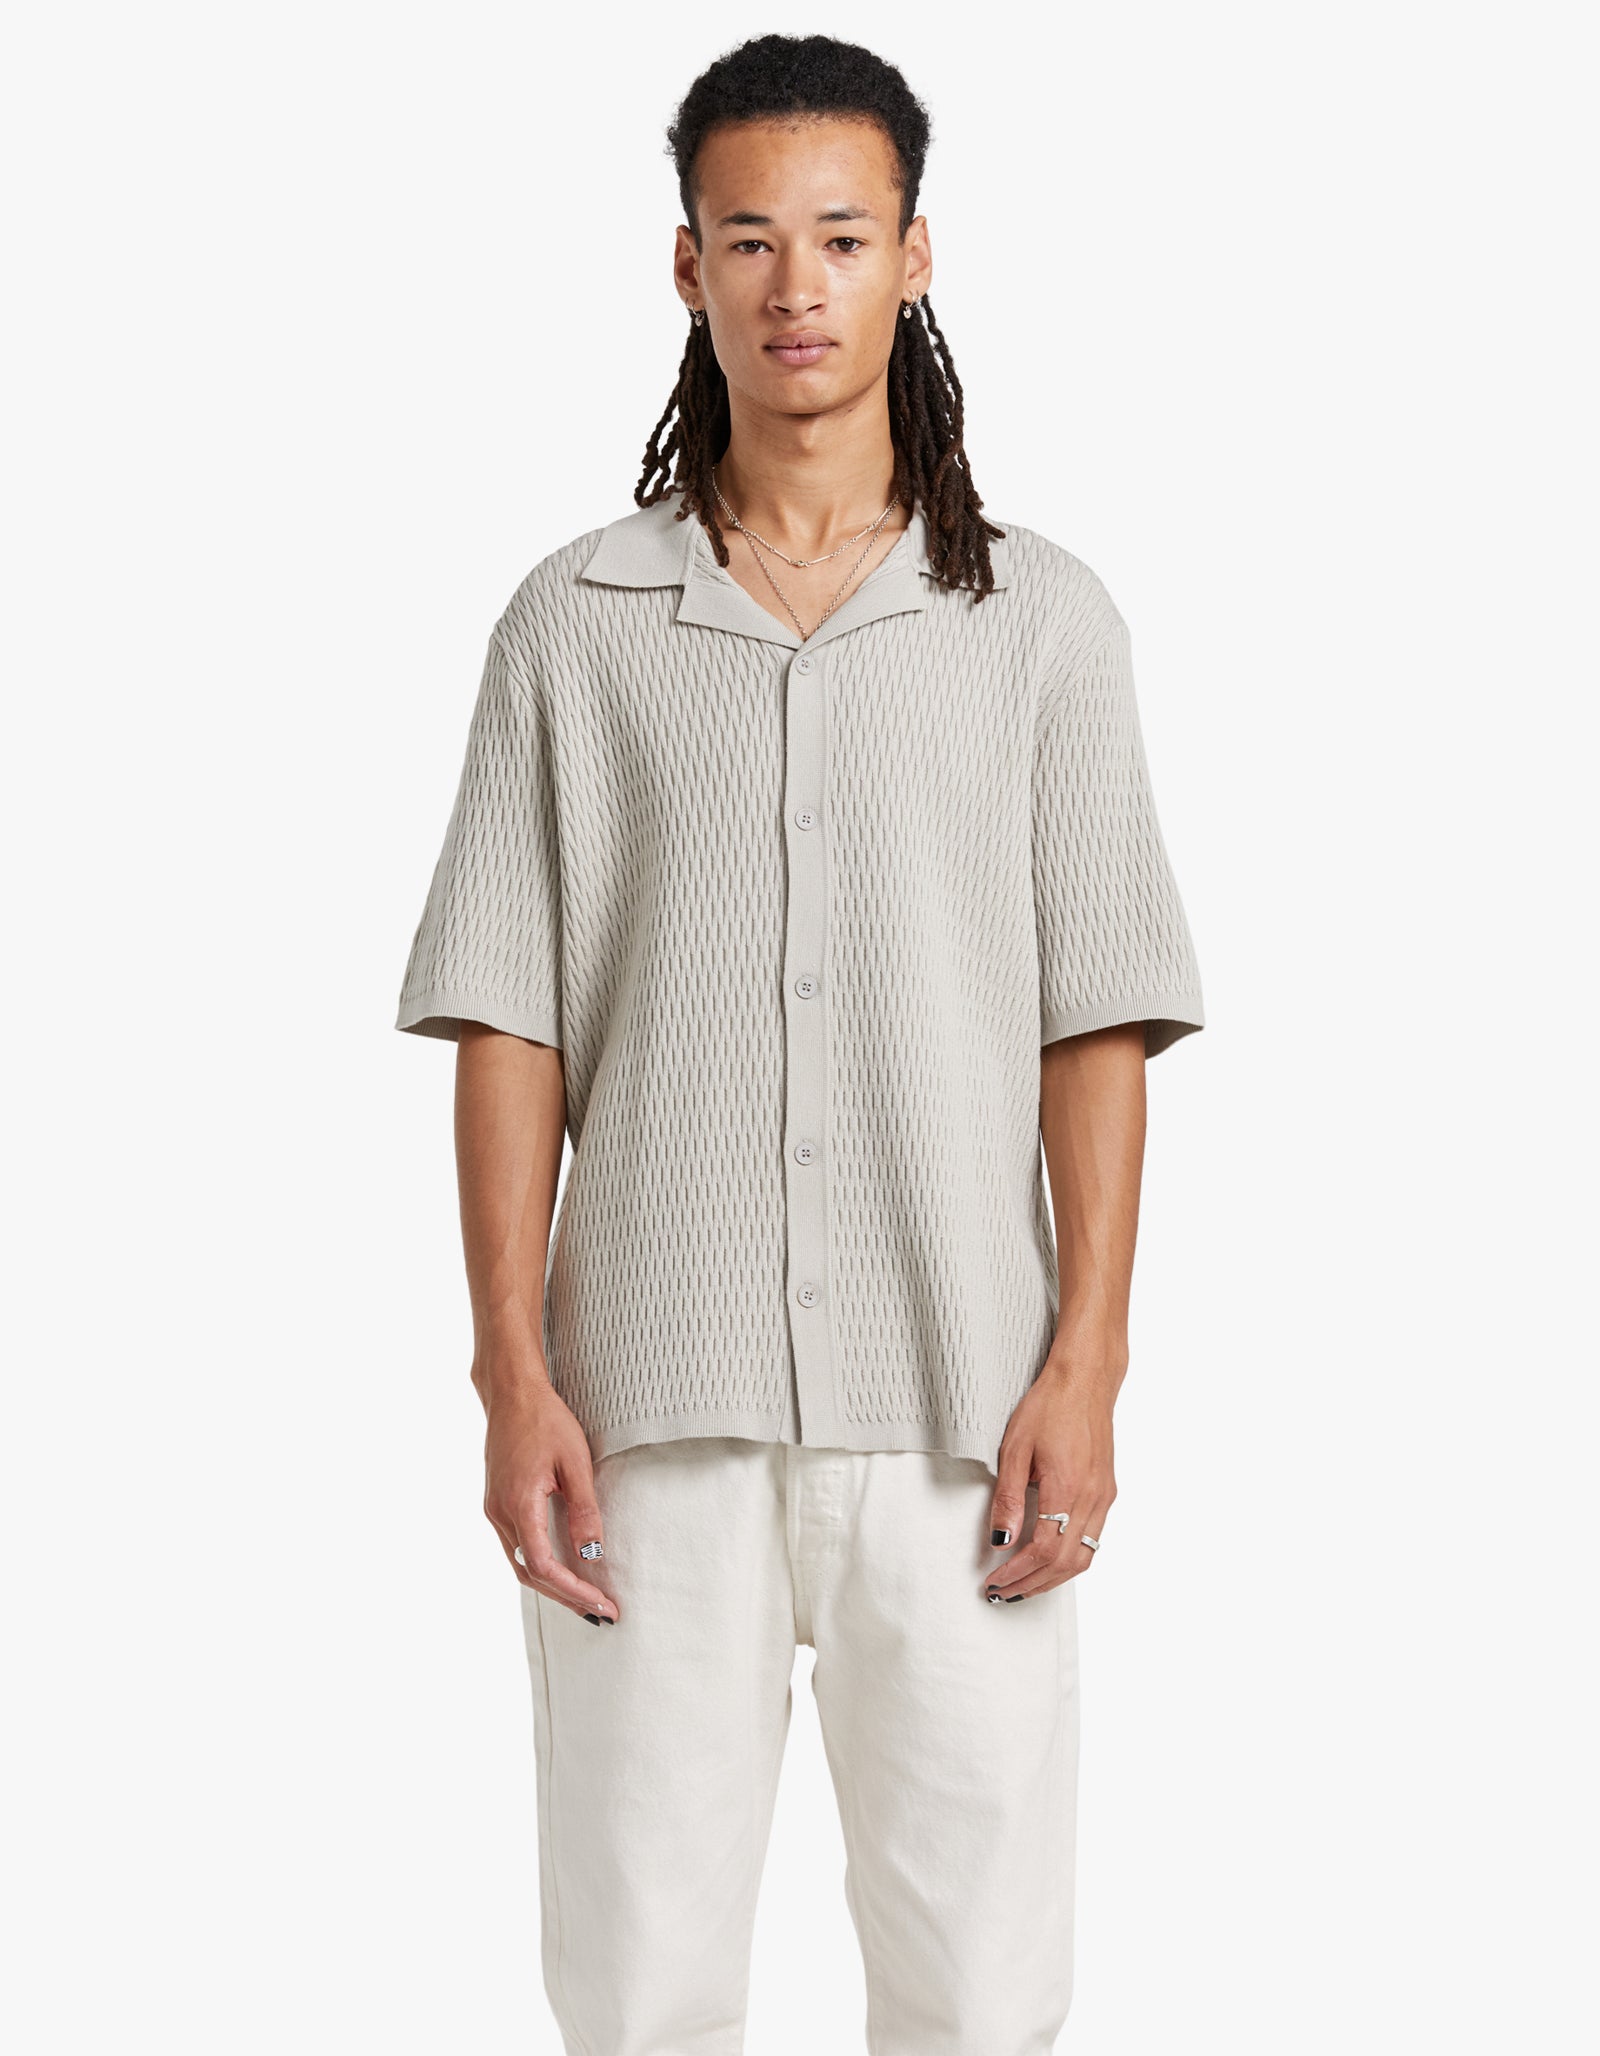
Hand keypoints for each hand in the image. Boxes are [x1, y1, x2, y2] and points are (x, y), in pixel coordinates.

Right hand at [481, 1375, 617, 1623]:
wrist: (512, 1394)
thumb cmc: (546, 1420)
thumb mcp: (575, 1462)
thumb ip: (584, 1511)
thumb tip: (592, 1555)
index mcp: (518, 1504)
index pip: (544, 1565)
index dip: (574, 1590)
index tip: (603, 1604)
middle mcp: (499, 1513)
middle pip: (529, 1573)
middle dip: (565, 1597)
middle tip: (601, 1613)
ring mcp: (494, 1510)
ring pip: (521, 1563)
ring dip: (552, 1585)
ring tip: (586, 1599)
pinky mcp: (497, 1504)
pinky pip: (517, 1546)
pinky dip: (540, 1565)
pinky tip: (562, 1570)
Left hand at [983, 1356, 1117, 1601]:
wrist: (1085, 1381)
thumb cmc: (1049, 1407)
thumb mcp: (1014, 1449)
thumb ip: (1008, 1498)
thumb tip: (1000, 1540)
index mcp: (1067, 1488)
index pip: (1042, 1550)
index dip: (1017, 1573)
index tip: (995, 1582)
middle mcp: (1092, 1498)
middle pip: (1065, 1564)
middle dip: (1032, 1584)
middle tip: (1003, 1594)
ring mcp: (1104, 1497)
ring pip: (1083, 1557)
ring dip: (1052, 1578)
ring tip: (1023, 1585)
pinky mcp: (1107, 1493)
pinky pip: (1092, 1540)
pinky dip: (1069, 1560)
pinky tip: (1048, 1561)